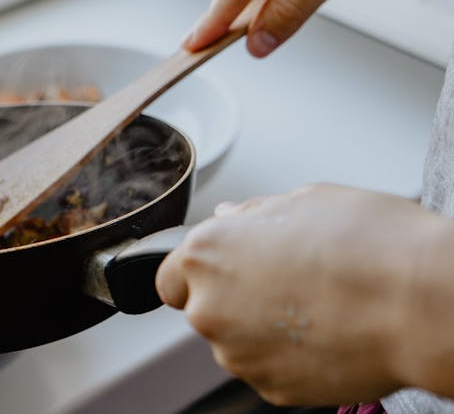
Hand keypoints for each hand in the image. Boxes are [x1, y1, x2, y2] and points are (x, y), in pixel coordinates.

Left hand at [156, 184, 445, 405]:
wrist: (418, 302)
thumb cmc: (367, 243)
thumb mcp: (303, 200)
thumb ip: (252, 215)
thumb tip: (231, 218)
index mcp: (206, 254)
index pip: (170, 277)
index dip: (197, 273)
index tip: (223, 271)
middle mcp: (209, 307)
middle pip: (204, 309)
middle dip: (233, 297)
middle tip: (285, 282)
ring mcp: (238, 354)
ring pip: (235, 341)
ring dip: (260, 328)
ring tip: (315, 305)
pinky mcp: (270, 387)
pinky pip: (267, 367)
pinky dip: (287, 355)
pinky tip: (325, 332)